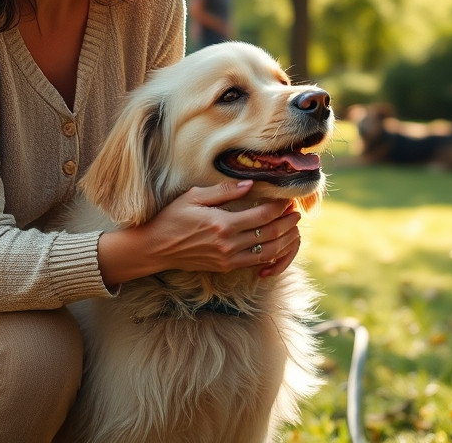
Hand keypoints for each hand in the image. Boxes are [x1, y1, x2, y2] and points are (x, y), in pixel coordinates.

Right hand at [139, 181, 300, 274]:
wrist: (155, 248)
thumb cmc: (171, 218)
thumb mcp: (193, 197)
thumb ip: (223, 191)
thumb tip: (250, 184)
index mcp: (222, 224)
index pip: (262, 215)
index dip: (279, 207)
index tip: (286, 198)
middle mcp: (228, 245)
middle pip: (270, 234)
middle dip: (287, 223)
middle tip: (296, 212)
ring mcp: (227, 259)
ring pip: (267, 252)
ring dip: (284, 241)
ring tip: (293, 229)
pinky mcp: (225, 267)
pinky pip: (255, 263)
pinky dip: (271, 255)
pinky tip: (277, 246)